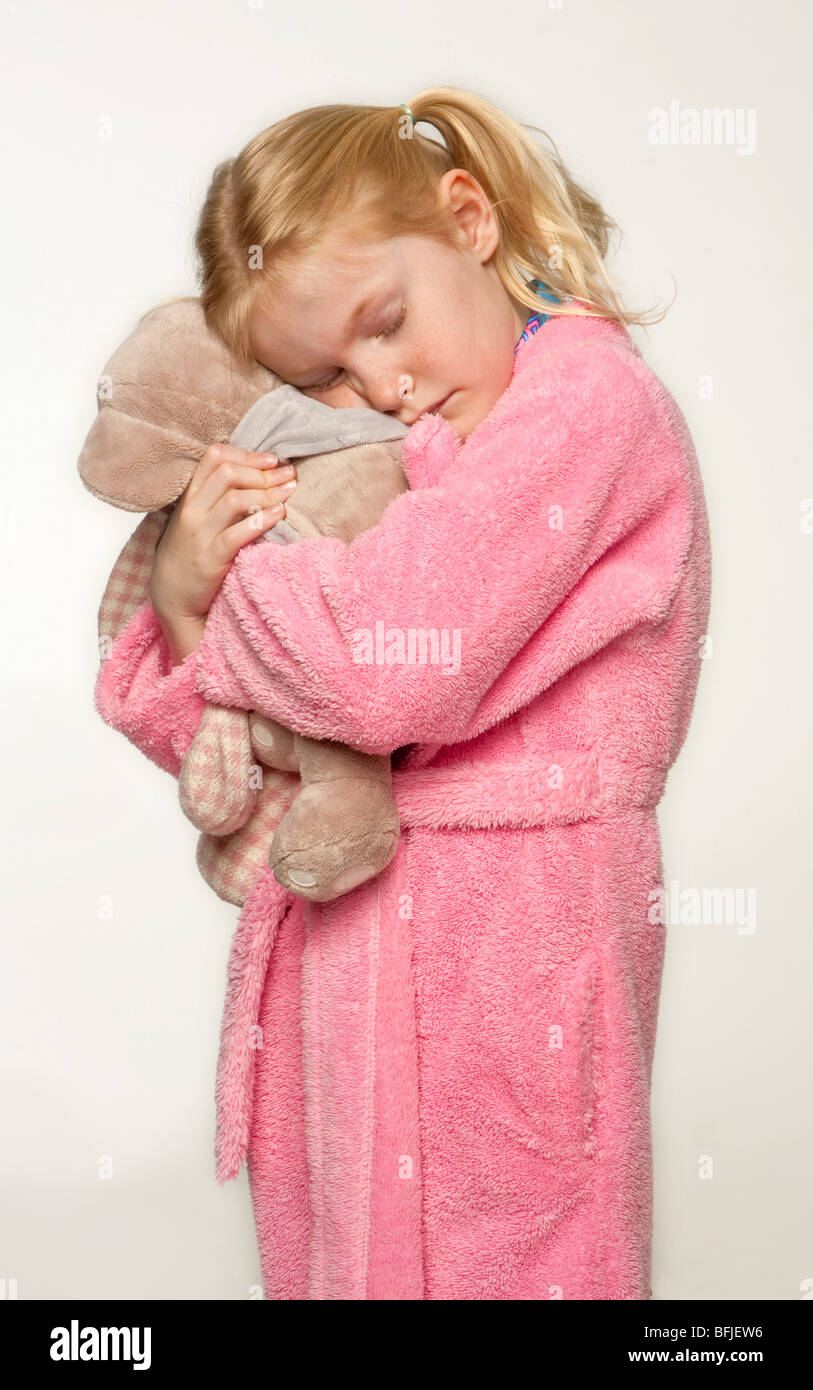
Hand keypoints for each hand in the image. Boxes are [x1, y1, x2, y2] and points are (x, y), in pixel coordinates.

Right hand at [149, 443, 296, 632]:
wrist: (171, 596)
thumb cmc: (190, 554)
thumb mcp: (196, 519)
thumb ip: (217, 497)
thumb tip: (257, 476)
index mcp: (190, 496)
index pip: (215, 457)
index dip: (247, 454)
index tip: (272, 460)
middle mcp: (192, 510)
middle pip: (228, 473)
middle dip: (263, 472)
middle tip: (289, 475)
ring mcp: (199, 534)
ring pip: (235, 499)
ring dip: (268, 492)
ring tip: (290, 492)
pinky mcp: (210, 559)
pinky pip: (237, 534)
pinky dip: (262, 520)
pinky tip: (280, 514)